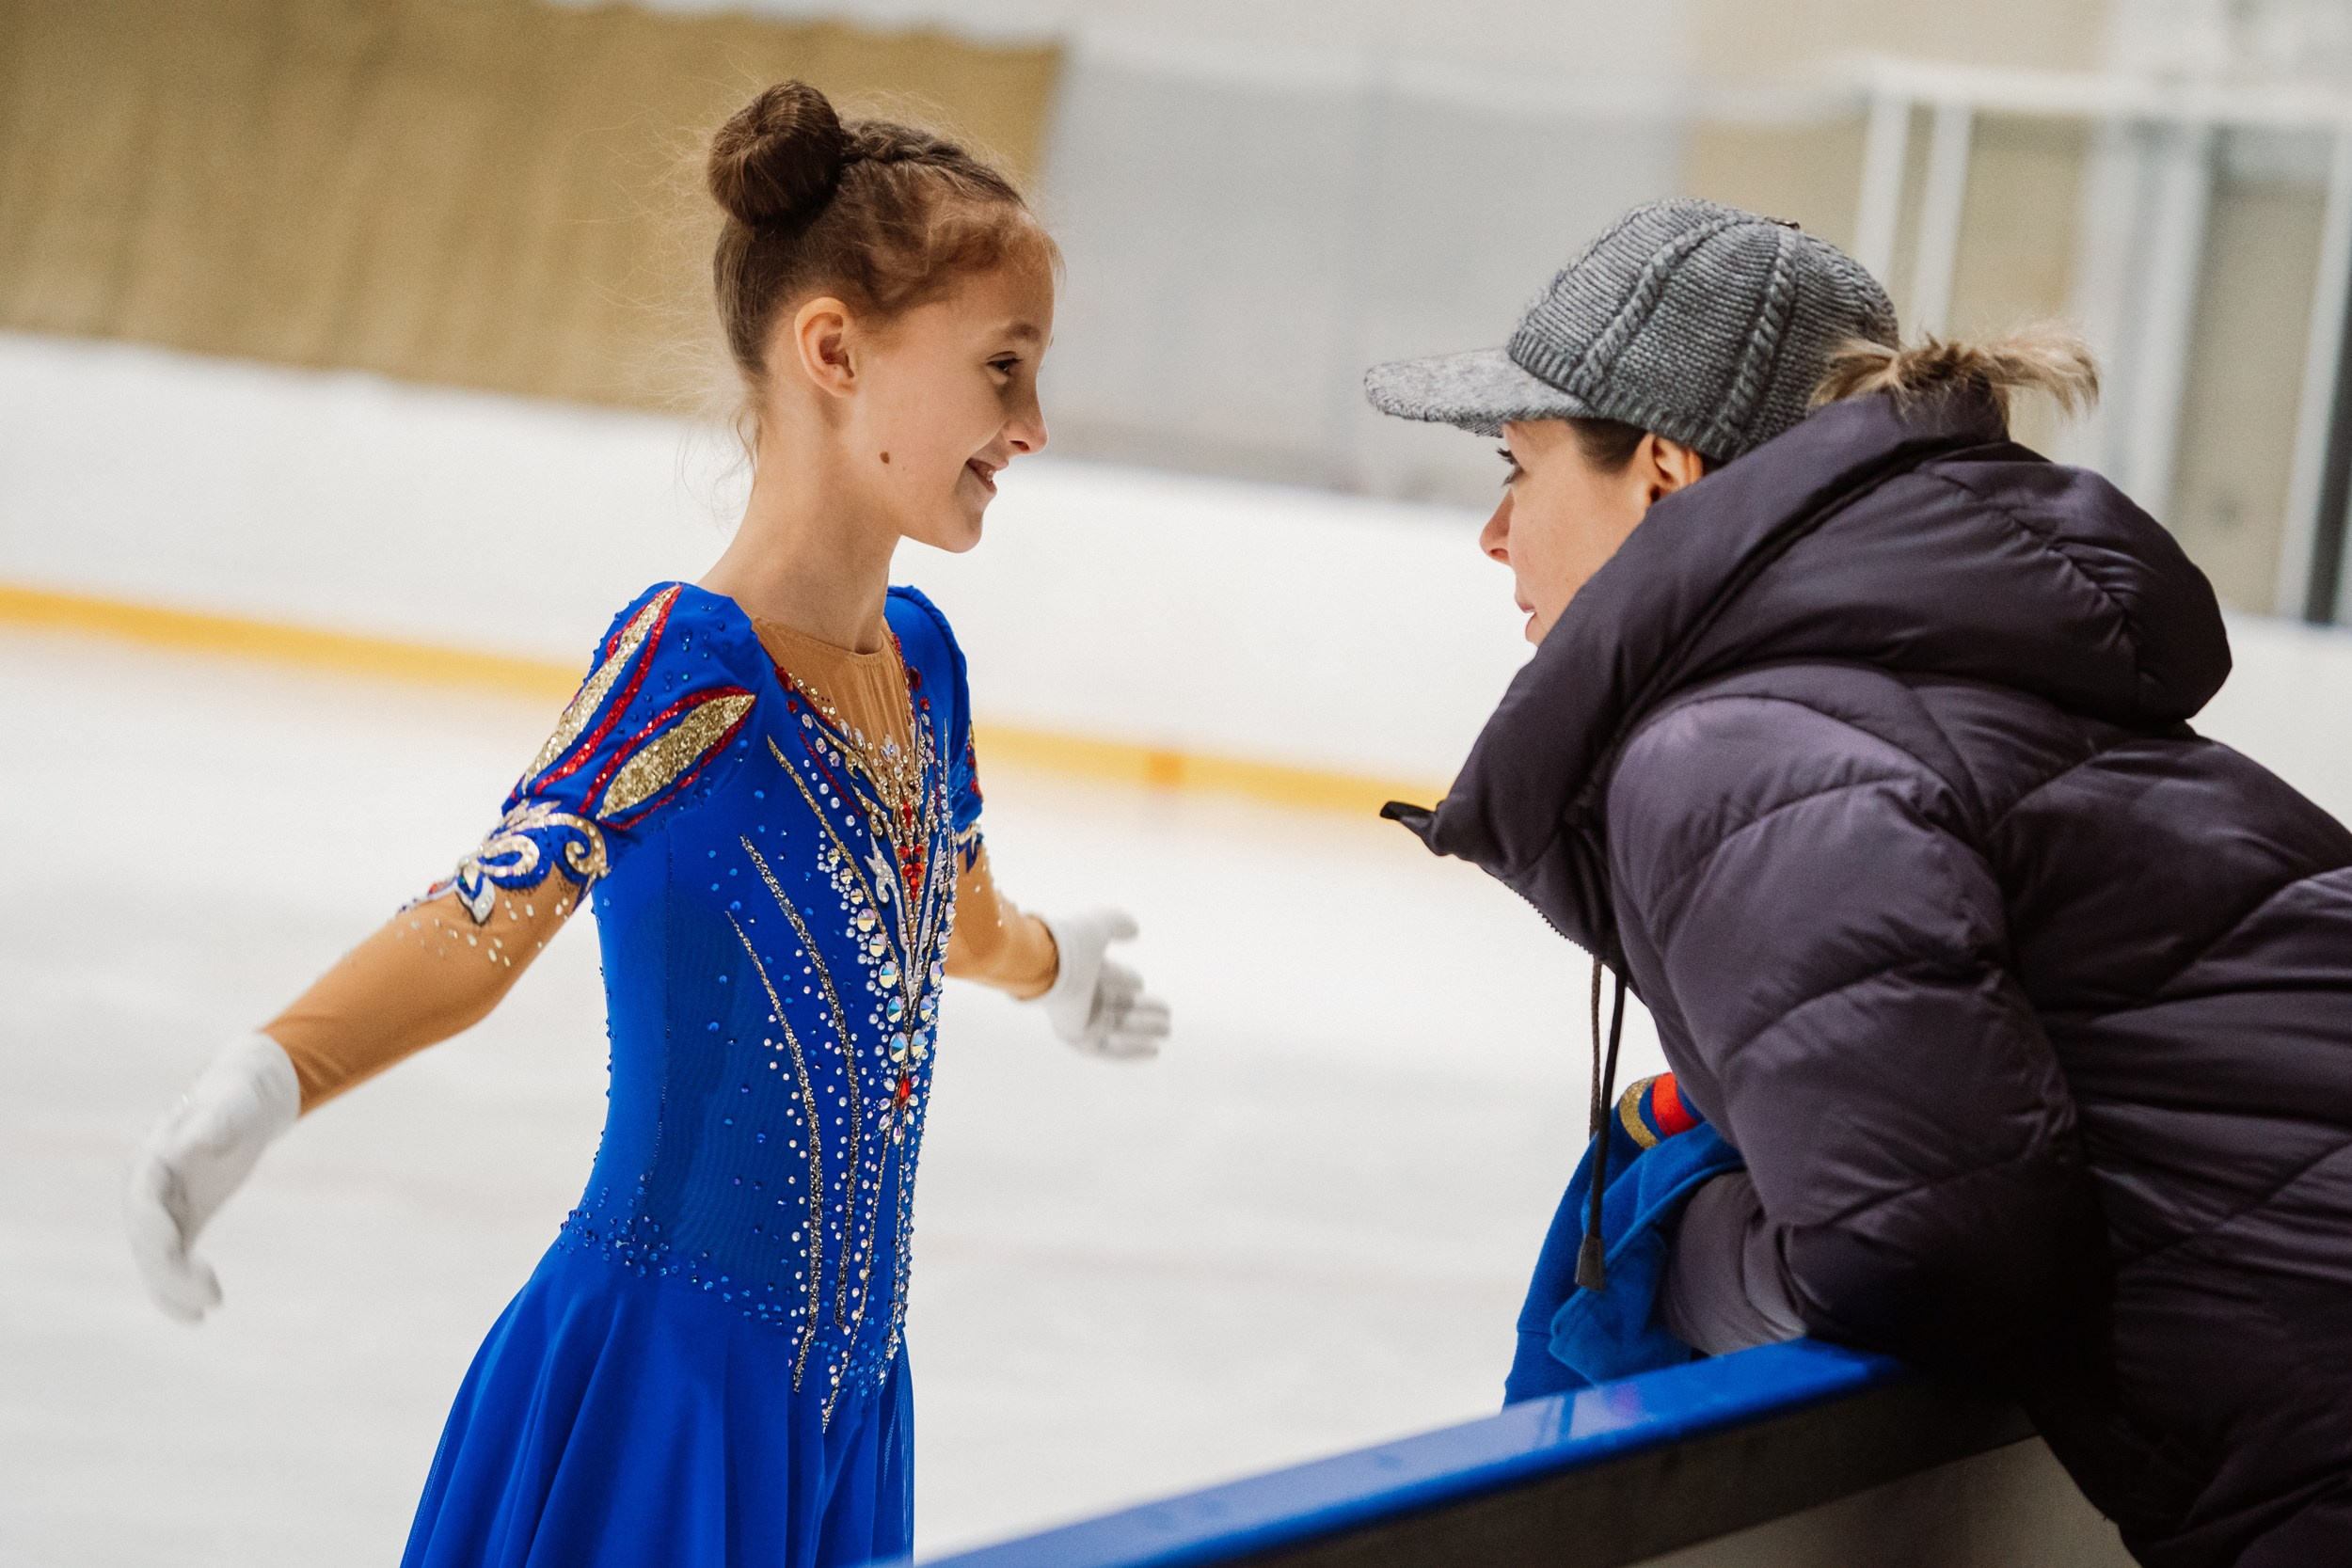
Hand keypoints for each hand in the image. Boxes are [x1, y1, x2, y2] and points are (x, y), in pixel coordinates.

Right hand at [124, 1033, 299, 1322]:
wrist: (242, 1103)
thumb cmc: (234, 1101)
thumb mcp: (227, 1108)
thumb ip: (211, 1124)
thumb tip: (191, 1142)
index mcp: (150, 1163)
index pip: (143, 1205)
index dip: (154, 1231)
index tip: (173, 1251)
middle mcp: (145, 1192)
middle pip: (146, 1242)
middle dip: (171, 1273)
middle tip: (212, 1296)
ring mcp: (160, 1211)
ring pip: (154, 1262)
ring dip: (175, 1291)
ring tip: (207, 1310)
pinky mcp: (179, 1224)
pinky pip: (170, 1264)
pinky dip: (178, 1291)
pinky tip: (198, 1316)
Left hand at [1037, 910, 1169, 1060]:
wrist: (1050, 966)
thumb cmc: (1073, 945)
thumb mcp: (1100, 926)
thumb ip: (1118, 923)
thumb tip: (1135, 930)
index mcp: (1086, 970)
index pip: (1114, 980)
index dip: (1131, 982)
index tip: (1145, 985)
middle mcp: (1083, 996)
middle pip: (1120, 1007)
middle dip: (1146, 1013)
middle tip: (1167, 1018)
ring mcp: (1080, 1018)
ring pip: (1119, 1029)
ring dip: (1145, 1032)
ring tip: (1167, 1030)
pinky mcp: (1077, 1037)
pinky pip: (1108, 1050)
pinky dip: (1132, 1052)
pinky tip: (1154, 1051)